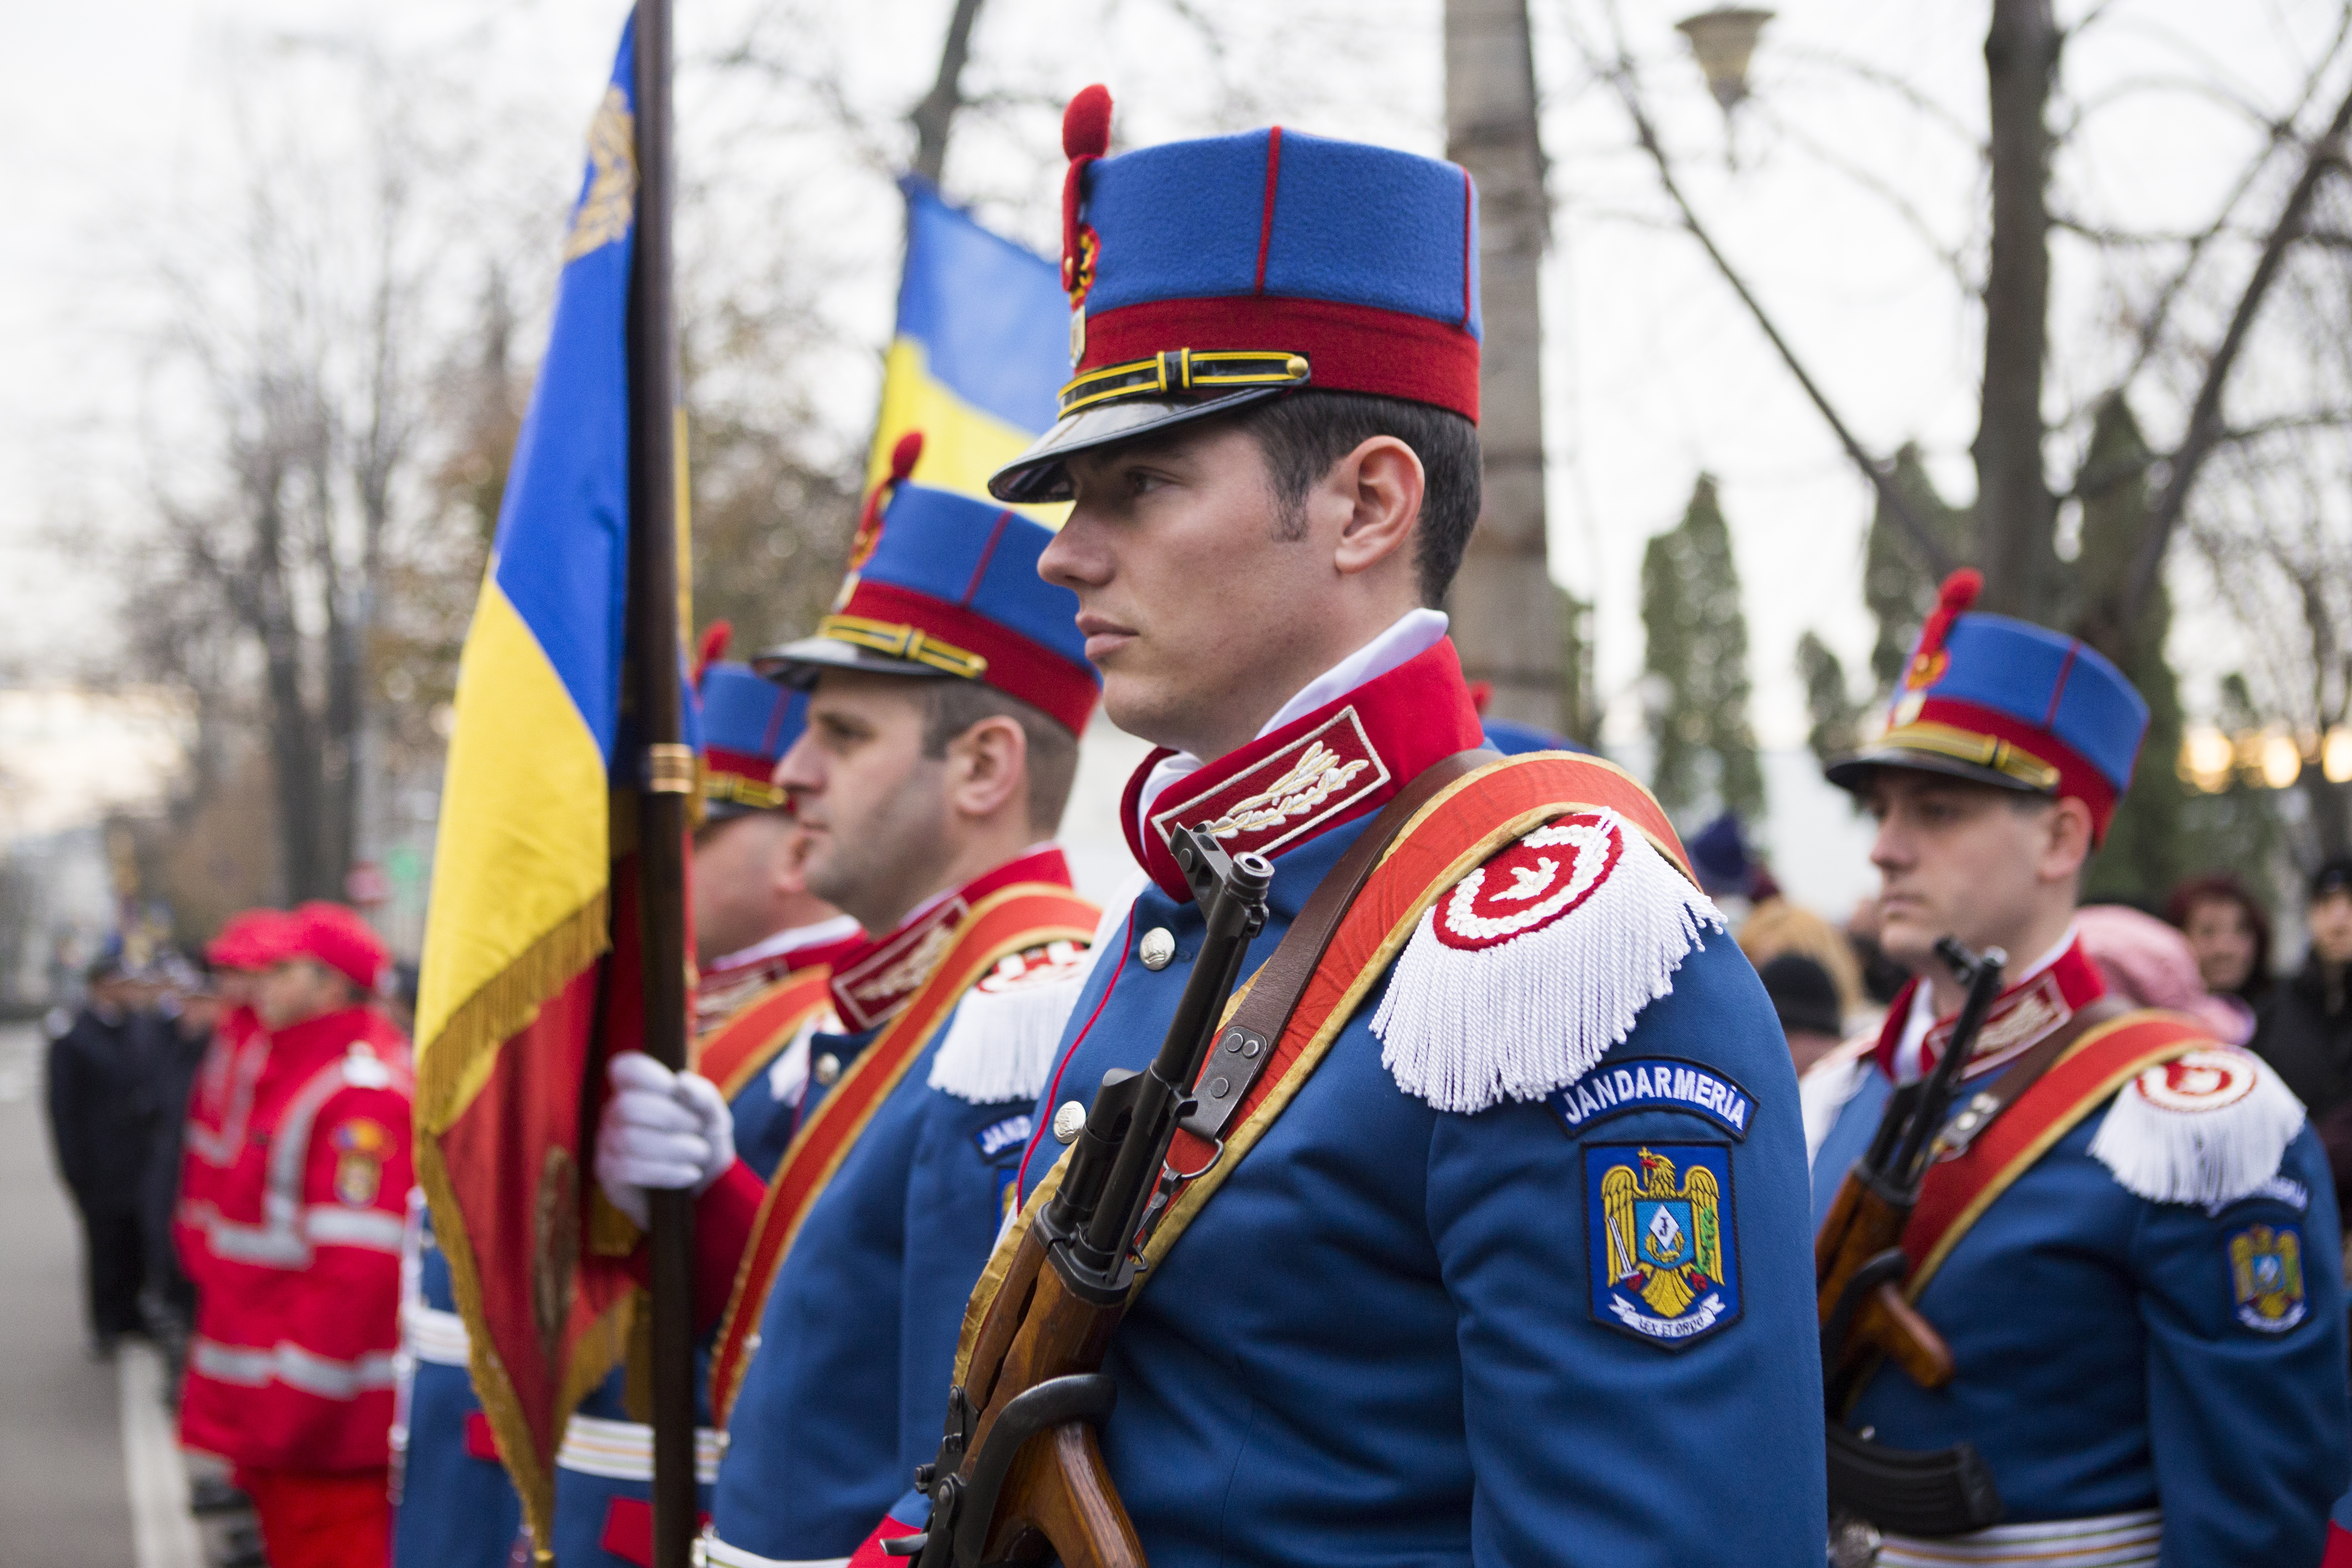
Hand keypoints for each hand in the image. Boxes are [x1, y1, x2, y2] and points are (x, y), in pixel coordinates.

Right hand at [593, 1053, 735, 1228]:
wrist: (704, 1191)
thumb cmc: (703, 1143)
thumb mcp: (713, 1116)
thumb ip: (703, 1094)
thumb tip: (681, 1081)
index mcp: (638, 1090)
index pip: (625, 1068)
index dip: (652, 1076)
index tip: (676, 1091)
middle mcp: (615, 1114)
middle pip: (628, 1106)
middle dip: (671, 1118)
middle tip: (697, 1129)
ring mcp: (607, 1144)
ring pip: (629, 1139)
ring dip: (674, 1147)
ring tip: (698, 1154)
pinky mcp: (609, 1175)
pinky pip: (628, 1169)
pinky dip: (667, 1171)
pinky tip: (688, 1174)